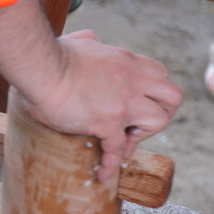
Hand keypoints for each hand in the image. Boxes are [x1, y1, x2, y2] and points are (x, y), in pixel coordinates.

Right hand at [0, 0, 181, 182]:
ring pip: (160, 122)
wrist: (40, 67)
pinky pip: (118, 149)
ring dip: (142, 137)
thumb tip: (88, 40)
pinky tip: (102, 174)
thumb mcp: (79, 41)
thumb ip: (90, 41)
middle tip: (136, 126)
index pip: (160, 76)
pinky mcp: (107, 121)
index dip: (151, 95)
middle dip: (160, 115)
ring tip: (121, 146)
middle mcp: (133, 79)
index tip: (133, 108)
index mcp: (127, 61)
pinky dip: (111, 164)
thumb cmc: (51, 55)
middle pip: (173, 97)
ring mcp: (123, 101)